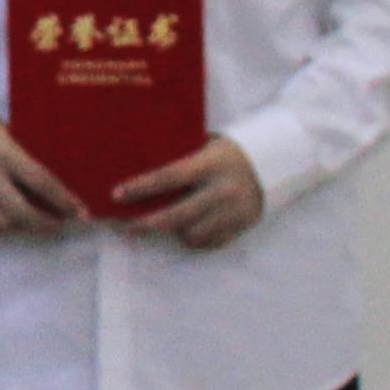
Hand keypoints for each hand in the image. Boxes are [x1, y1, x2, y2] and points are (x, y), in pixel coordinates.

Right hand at [0, 115, 83, 240]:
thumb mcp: (7, 134)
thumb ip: (26, 159)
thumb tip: (55, 186)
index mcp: (3, 153)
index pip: (41, 183)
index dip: (64, 201)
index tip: (82, 213)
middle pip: (22, 212)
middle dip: (47, 224)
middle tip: (63, 224)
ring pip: (3, 224)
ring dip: (25, 229)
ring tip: (40, 225)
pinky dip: (3, 228)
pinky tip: (14, 224)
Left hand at [112, 134, 270, 251]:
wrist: (274, 163)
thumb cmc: (226, 152)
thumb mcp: (204, 145)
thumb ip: (178, 157)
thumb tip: (134, 165)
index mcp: (211, 164)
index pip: (169, 177)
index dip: (141, 188)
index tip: (116, 195)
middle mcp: (224, 190)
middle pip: (177, 215)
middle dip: (145, 223)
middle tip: (122, 226)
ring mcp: (235, 211)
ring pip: (192, 235)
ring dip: (172, 232)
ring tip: (159, 223)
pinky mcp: (243, 226)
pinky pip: (211, 243)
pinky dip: (194, 239)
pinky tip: (184, 230)